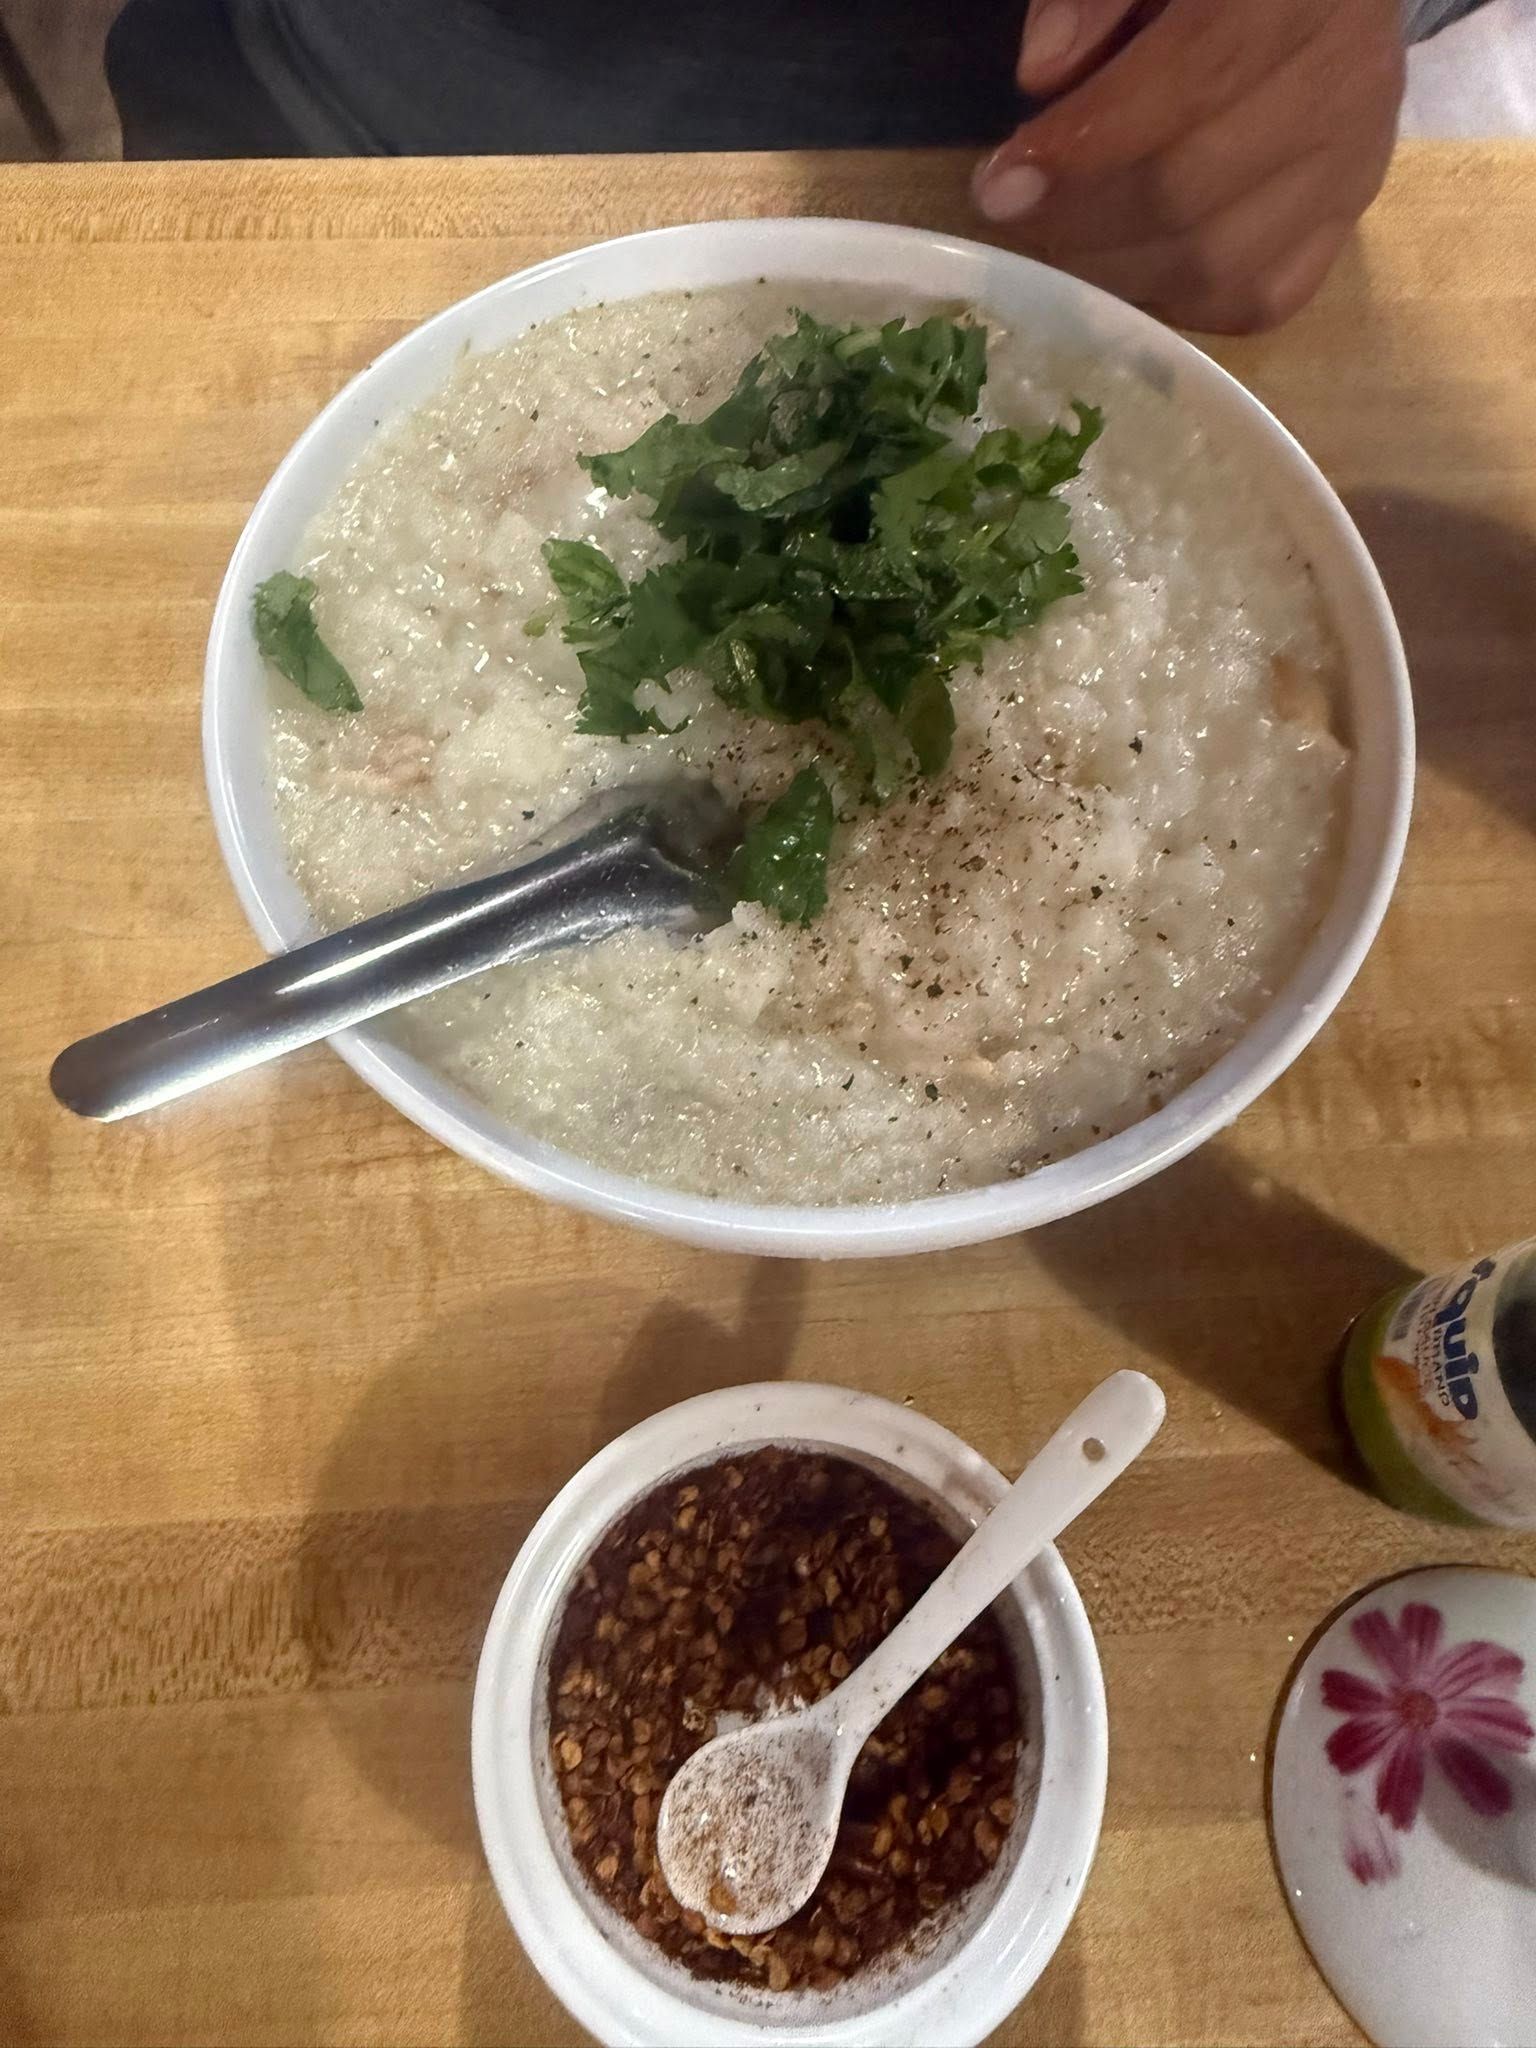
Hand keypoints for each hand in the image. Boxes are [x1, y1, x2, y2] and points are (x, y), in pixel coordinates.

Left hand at [971, 0, 1404, 332]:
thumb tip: (1041, 74)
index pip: (1188, 85)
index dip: (1083, 146)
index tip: (999, 185)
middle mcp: (1343, 84)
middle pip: (1190, 194)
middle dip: (1079, 224)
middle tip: (1019, 218)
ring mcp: (1353, 164)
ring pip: (1217, 266)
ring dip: (1116, 274)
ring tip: (1064, 244)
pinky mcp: (1347, 222)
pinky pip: (1256, 299)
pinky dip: (1180, 301)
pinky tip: (1131, 267)